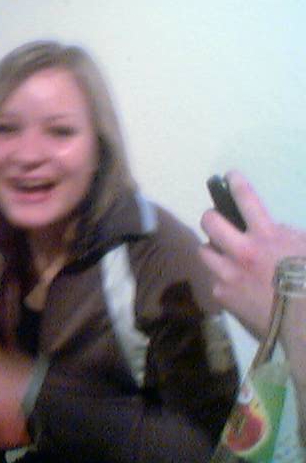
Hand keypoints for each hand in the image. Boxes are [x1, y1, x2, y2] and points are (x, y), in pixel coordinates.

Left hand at [199, 170, 305, 336]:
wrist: (305, 323)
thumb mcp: (305, 248)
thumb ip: (286, 235)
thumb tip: (272, 228)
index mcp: (266, 236)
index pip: (247, 201)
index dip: (236, 184)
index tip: (230, 176)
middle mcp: (241, 251)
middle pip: (210, 221)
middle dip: (212, 218)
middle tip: (218, 222)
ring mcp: (227, 273)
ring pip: (204, 250)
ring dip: (214, 250)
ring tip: (225, 256)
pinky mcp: (221, 294)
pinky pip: (215, 280)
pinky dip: (223, 280)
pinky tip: (236, 287)